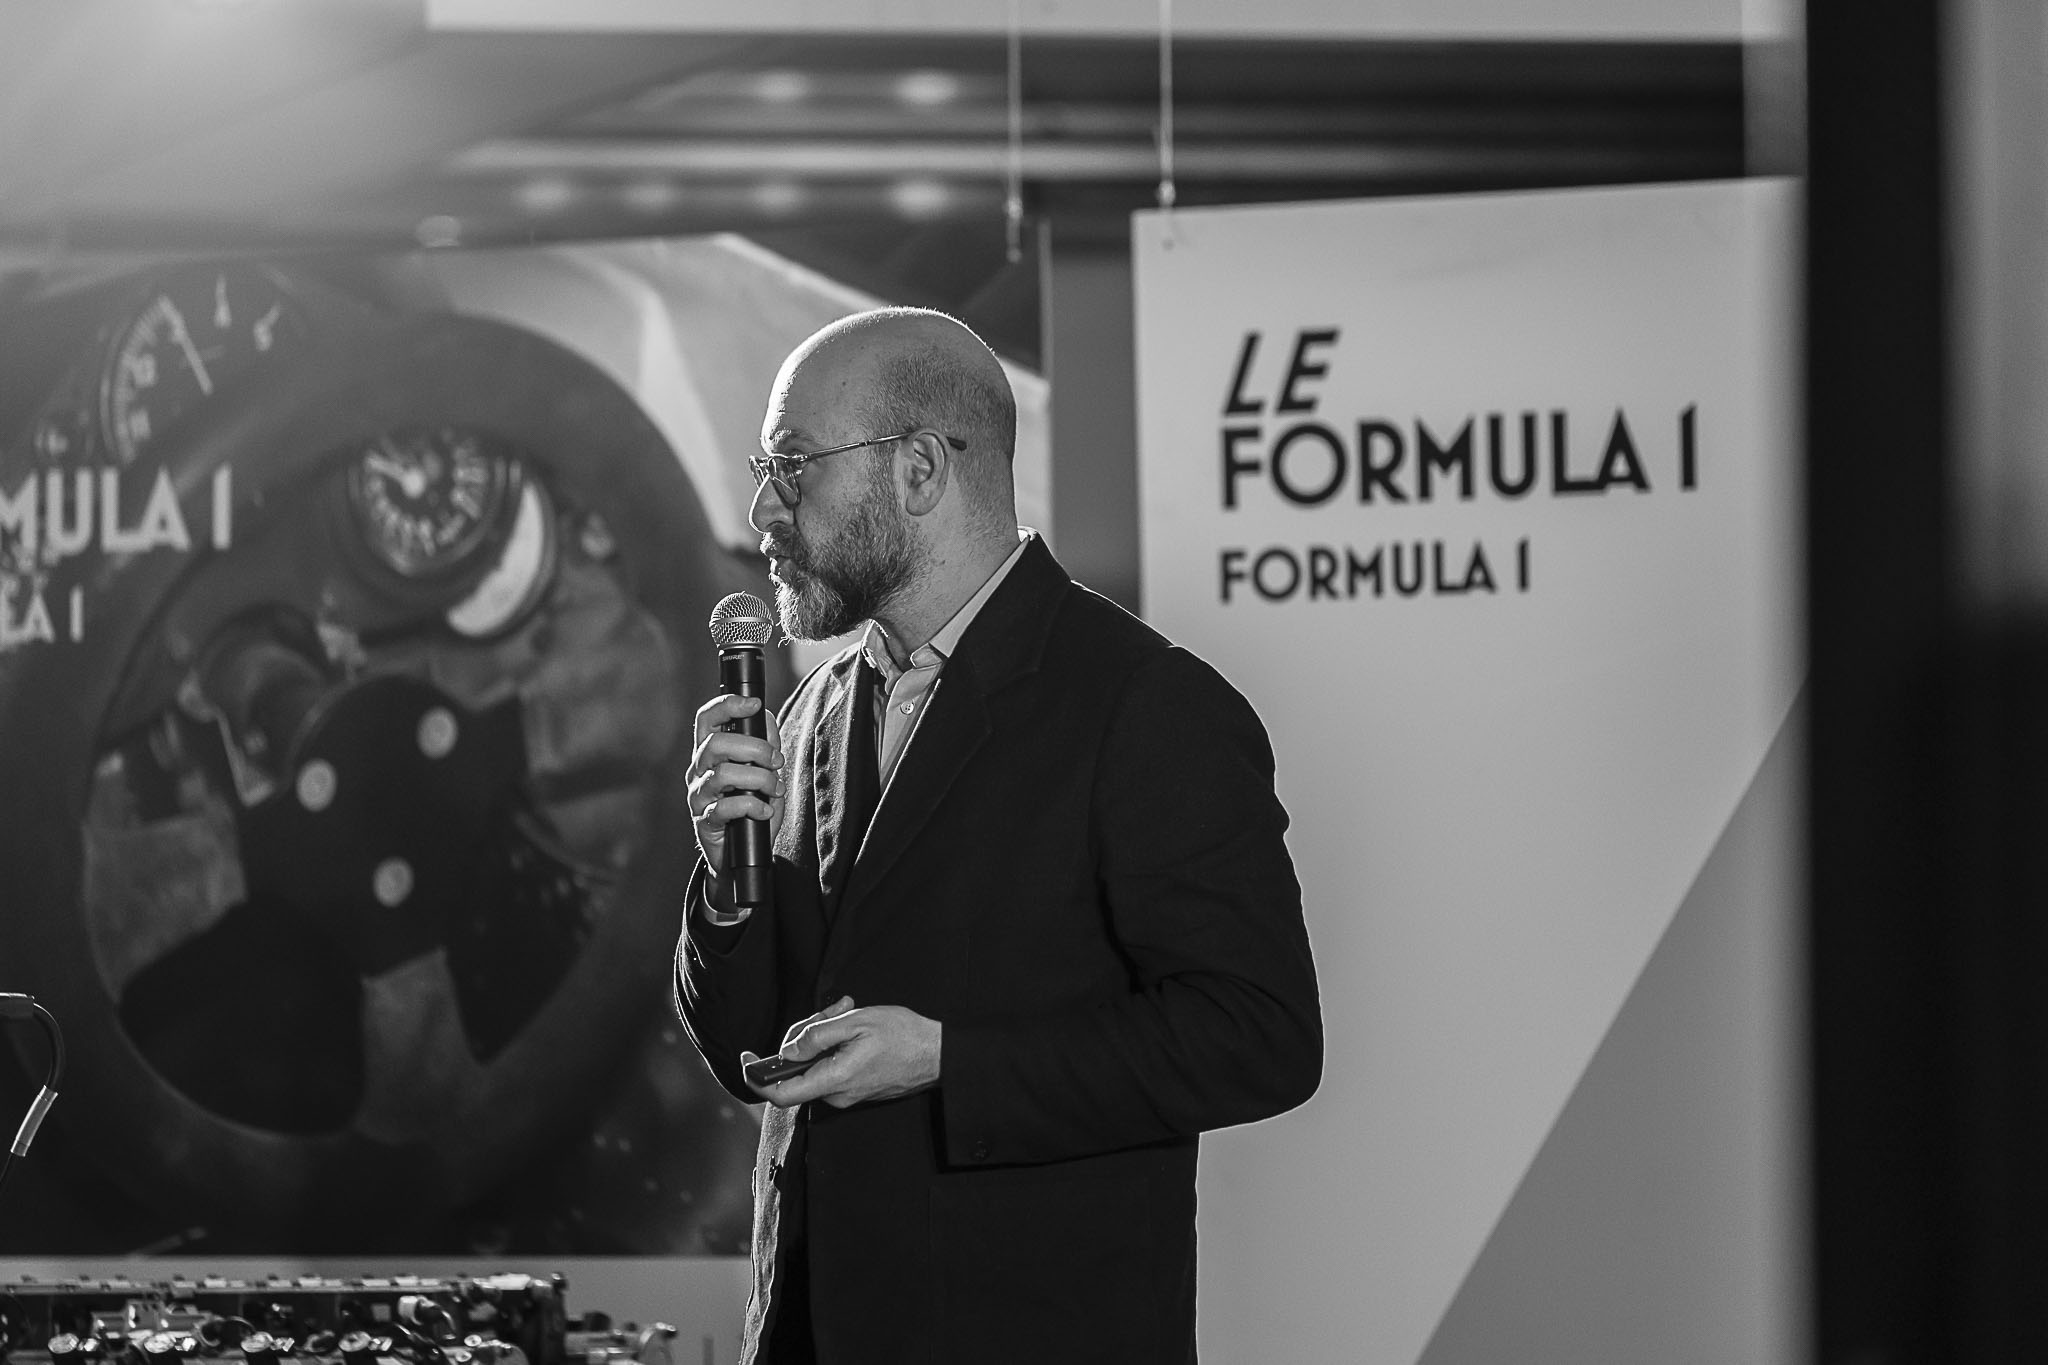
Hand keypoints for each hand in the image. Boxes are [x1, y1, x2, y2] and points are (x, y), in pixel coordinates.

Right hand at [687, 693, 784, 896]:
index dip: (727, 705)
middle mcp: (698, 770)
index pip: (707, 719)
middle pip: (716, 743)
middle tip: (777, 761)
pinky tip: (766, 812)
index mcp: (710, 753)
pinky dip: (754, 806)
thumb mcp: (764, 774)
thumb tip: (766, 717)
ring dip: (760, 779)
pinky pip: (726, 807)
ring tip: (776, 789)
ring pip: (723, 774)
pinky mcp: (704, 821)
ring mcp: (698, 796)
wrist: (741, 855)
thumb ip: (765, 746)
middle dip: (755, 748)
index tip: (754, 703)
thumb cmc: (751, 809)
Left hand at [741, 999, 941, 1109]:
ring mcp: (846, 1094)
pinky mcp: (855, 1089)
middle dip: (802, 1036)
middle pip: (797, 1070)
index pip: (779, 1093)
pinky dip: (834, 1045)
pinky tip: (853, 1026)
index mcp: (833, 1080)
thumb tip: (786, 1050)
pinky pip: (831, 1067)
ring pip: (814, 1065)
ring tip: (846, 1012)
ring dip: (822, 1036)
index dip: (757, 1076)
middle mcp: (836, 1094)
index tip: (747, 1057)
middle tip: (828, 1011)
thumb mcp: (856, 1023)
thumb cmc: (903, 1036)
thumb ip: (816, 1036)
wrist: (940, 1054)